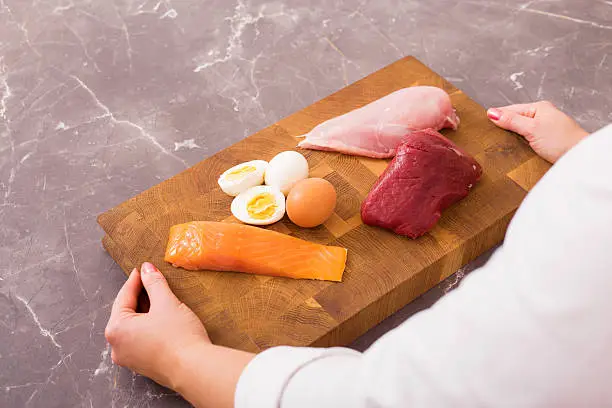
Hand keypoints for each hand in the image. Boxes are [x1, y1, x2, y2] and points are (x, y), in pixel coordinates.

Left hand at [105, 262, 210, 388]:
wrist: (194, 369)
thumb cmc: (178, 337)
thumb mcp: (166, 303)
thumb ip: (154, 283)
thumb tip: (147, 269)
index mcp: (116, 329)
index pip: (124, 297)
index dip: (135, 280)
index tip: (143, 269)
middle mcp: (117, 346)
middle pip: (126, 313)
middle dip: (140, 297)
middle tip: (152, 281)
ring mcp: (129, 359)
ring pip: (134, 327)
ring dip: (145, 312)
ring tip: (159, 299)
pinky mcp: (143, 366)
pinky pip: (141, 340)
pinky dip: (149, 328)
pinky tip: (163, 320)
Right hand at [487, 101, 587, 162]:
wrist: (580, 157)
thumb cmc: (562, 140)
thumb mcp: (532, 128)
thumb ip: (512, 120)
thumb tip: (492, 112)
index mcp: (538, 108)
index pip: (511, 109)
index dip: (497, 117)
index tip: (483, 125)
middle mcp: (541, 117)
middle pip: (514, 120)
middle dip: (504, 129)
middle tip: (490, 138)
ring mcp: (543, 129)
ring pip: (519, 132)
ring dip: (511, 139)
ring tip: (500, 145)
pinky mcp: (544, 142)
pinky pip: (526, 141)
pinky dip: (519, 145)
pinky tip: (513, 150)